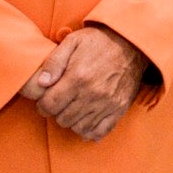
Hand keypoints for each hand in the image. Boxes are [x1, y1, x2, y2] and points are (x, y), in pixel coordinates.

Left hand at [18, 25, 147, 141]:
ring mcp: (107, 103)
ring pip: (79, 128)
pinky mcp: (119, 109)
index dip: (42, 105)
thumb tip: (41, 83)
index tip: (44, 101)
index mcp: (78, 77)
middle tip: (58, 103)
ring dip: (71, 121)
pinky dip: (89, 131)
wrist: (132, 43)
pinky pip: (99, 131)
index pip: (50, 105)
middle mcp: (92, 94)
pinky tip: (85, 121)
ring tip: (71, 109)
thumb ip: (53, 62)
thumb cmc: (99, 41)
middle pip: (62, 119)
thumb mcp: (72, 42)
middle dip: (55, 113)